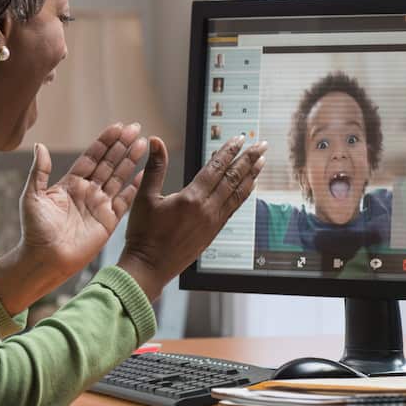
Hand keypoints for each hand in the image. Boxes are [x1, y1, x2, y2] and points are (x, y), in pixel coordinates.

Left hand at [0, 123, 147, 313]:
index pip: (91, 157)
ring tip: (144, 142)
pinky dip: (135, 187)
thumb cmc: (34, 230)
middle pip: (109, 163)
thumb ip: (39, 171)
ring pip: (119, 177)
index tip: (117, 127)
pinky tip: (145, 173)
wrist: (45, 259)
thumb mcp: (32, 196)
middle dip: (122, 145)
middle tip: (136, 128)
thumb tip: (40, 146)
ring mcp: (99, 205)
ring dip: (131, 160)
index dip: (104, 142)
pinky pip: (125, 201)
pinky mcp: (109, 221)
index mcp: (70, 184)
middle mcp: (87, 192)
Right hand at [118, 135, 268, 300]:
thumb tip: (156, 141)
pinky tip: (248, 187)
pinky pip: (233, 208)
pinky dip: (243, 195)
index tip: (240, 138)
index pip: (216, 168)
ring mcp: (213, 222)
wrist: (149, 267)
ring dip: (251, 176)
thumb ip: (155, 167)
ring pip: (237, 194)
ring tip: (261, 162)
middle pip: (233, 179)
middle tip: (261, 145)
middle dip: (248, 160)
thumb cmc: (143, 235)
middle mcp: (207, 210)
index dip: (229, 151)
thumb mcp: (145, 197)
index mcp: (191, 199)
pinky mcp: (213, 232)